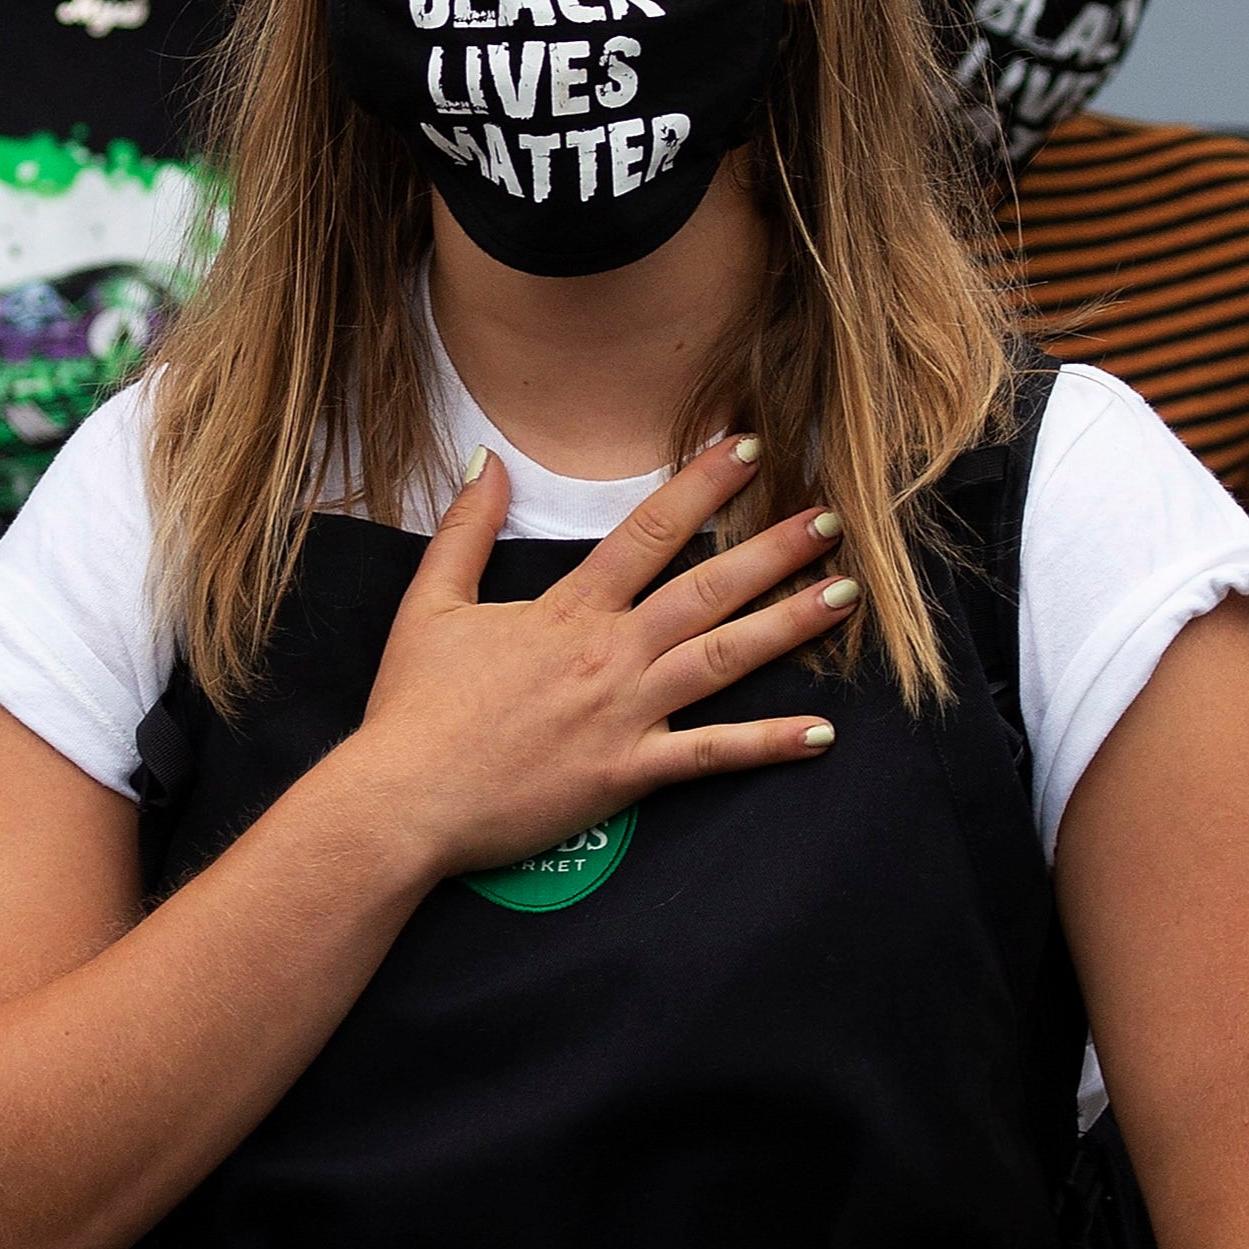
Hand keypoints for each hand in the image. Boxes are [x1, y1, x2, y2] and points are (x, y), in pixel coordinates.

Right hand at [332, 437, 861, 883]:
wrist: (402, 800)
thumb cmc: (412, 708)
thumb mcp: (428, 603)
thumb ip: (465, 529)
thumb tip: (489, 461)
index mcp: (568, 610)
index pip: (648, 531)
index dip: (703, 485)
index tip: (751, 448)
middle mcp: (608, 653)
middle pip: (706, 588)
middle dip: (773, 549)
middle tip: (832, 518)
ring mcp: (624, 713)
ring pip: (723, 658)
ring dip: (790, 625)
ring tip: (847, 595)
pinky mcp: (627, 773)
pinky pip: (710, 755)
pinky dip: (767, 744)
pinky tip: (821, 732)